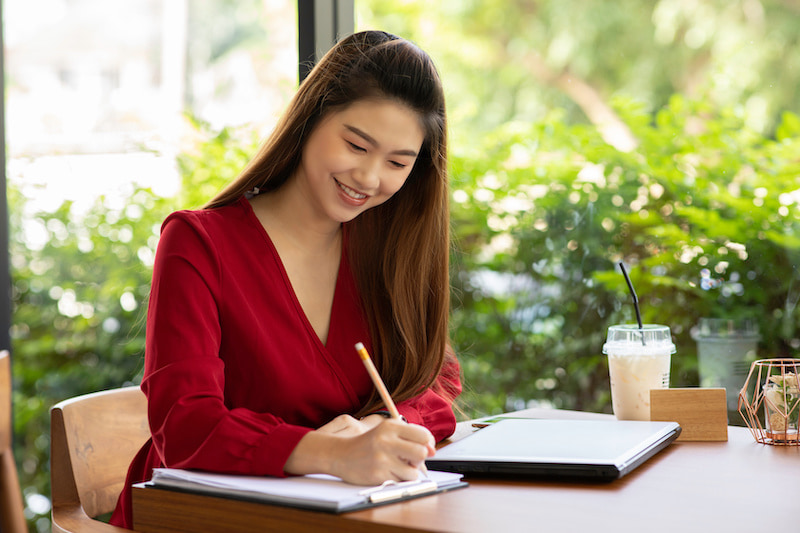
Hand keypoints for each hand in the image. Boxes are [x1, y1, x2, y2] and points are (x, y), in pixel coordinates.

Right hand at [284, 417, 435, 484]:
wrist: (340, 454)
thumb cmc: (369, 443)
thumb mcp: (387, 432)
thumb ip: (411, 438)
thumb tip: (433, 451)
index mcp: (390, 426)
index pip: (423, 435)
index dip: (428, 444)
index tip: (423, 447)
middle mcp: (386, 440)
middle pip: (421, 453)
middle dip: (419, 459)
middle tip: (410, 459)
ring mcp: (381, 459)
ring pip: (413, 472)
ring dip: (409, 472)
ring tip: (397, 467)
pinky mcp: (377, 475)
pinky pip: (400, 482)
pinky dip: (398, 480)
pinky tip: (387, 472)